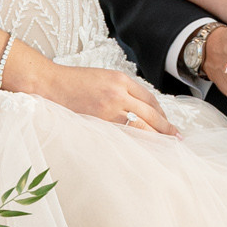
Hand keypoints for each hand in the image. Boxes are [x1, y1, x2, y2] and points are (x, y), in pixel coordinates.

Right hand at [36, 61, 172, 134]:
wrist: (49, 85)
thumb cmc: (74, 81)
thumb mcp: (103, 77)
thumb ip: (122, 90)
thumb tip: (140, 108)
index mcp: (121, 79)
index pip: (150, 99)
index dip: (161, 113)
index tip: (167, 122)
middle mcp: (118, 93)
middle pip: (150, 114)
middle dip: (165, 128)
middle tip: (176, 138)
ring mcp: (108, 109)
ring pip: (139, 126)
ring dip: (152, 137)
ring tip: (162, 147)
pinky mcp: (98, 122)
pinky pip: (121, 134)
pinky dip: (132, 141)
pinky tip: (138, 148)